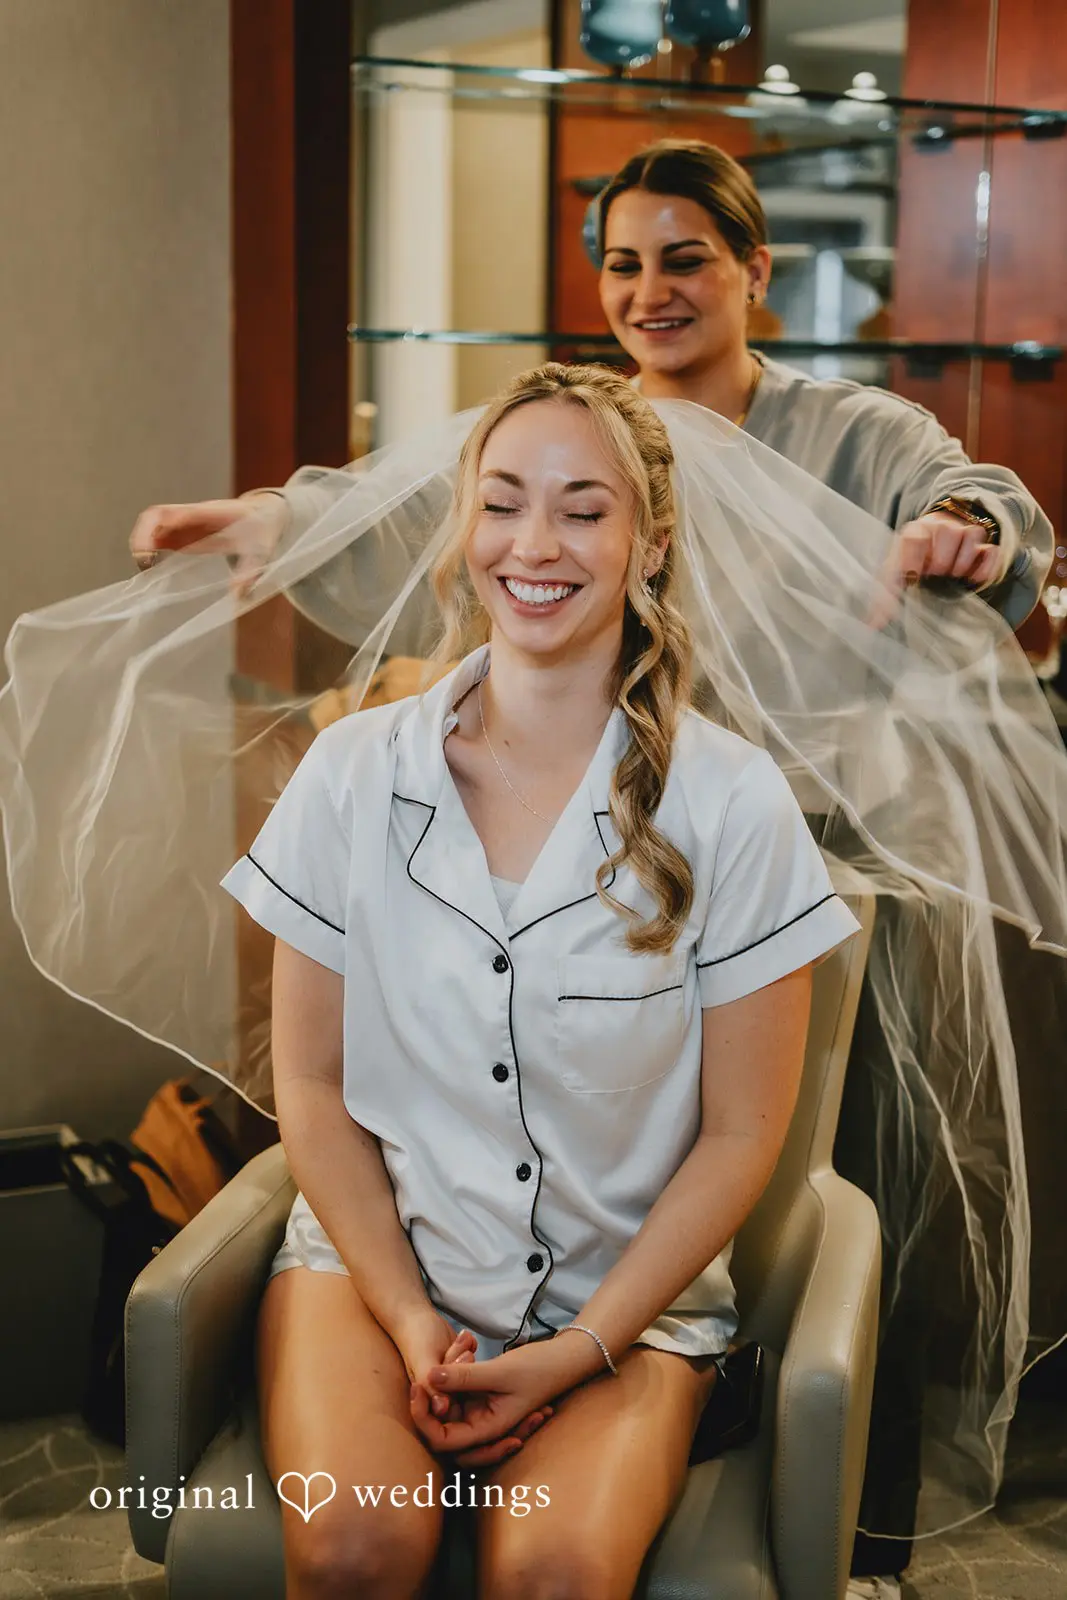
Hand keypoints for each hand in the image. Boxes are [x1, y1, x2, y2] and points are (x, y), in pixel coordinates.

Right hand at [128, 494, 286, 597]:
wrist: (266, 515)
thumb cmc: (262, 530)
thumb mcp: (261, 551)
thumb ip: (249, 572)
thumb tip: (237, 597)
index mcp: (206, 513)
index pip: (169, 514)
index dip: (151, 530)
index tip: (146, 553)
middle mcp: (191, 516)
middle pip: (154, 517)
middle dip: (141, 537)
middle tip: (143, 565)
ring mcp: (187, 523)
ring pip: (154, 526)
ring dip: (143, 544)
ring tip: (146, 569)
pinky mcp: (187, 533)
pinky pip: (161, 536)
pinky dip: (152, 550)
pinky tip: (153, 568)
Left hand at [410, 1333, 602, 1467]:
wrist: (564, 1359)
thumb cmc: (539, 1369)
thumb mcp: (500, 1371)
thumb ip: (465, 1376)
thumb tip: (429, 1377)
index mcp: (487, 1430)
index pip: (443, 1440)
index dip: (424, 1418)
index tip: (417, 1387)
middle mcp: (481, 1426)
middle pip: (441, 1423)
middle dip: (433, 1397)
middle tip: (431, 1366)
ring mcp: (481, 1409)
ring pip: (449, 1402)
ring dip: (448, 1378)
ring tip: (464, 1348)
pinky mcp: (482, 1394)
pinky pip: (459, 1387)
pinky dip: (458, 1368)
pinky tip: (469, 1348)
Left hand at [869, 511, 1003, 628]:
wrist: (934, 549)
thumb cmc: (909, 563)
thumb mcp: (893, 577)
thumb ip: (883, 600)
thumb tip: (872, 626)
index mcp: (914, 531)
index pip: (915, 536)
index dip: (914, 559)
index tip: (914, 578)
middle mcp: (940, 526)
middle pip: (949, 532)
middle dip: (941, 561)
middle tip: (935, 575)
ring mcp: (965, 532)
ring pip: (972, 535)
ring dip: (962, 562)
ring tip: (952, 574)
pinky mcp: (983, 546)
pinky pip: (991, 550)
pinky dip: (985, 566)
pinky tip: (973, 579)